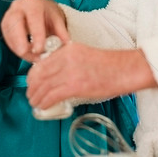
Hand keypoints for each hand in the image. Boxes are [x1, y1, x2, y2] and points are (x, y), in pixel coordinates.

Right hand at [1, 0, 69, 60]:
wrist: (38, 8)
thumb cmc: (47, 14)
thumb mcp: (57, 20)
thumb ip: (61, 33)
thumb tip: (67, 46)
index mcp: (34, 4)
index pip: (34, 18)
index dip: (36, 34)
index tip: (39, 49)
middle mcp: (18, 6)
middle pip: (15, 22)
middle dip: (19, 40)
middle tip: (25, 53)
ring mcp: (9, 15)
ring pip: (9, 32)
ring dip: (18, 47)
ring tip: (31, 57)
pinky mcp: (4, 24)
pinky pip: (7, 37)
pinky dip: (14, 48)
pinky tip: (24, 53)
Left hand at [26, 43, 144, 108]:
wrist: (126, 70)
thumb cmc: (110, 66)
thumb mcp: (83, 55)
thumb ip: (67, 61)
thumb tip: (54, 76)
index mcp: (67, 49)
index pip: (42, 63)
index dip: (33, 76)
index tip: (32, 83)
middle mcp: (66, 58)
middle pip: (39, 74)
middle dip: (32, 87)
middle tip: (31, 95)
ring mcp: (70, 72)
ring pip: (43, 86)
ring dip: (36, 97)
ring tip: (35, 103)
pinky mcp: (75, 86)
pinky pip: (52, 95)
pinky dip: (44, 102)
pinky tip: (42, 107)